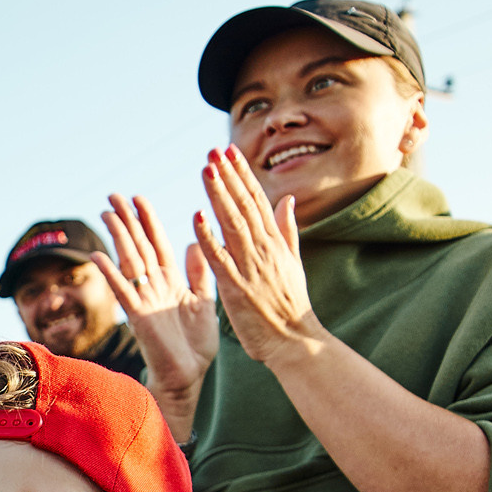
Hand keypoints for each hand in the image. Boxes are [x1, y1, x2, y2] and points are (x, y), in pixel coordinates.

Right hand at [96, 195, 218, 404]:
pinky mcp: (139, 318)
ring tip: (107, 214)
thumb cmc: (196, 345)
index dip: (148, 221)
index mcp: (172, 282)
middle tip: (114, 196)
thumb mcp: (205, 301)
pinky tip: (98, 256)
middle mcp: (155, 287)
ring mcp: (145, 301)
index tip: (138, 198)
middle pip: (139, 246)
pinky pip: (124, 292)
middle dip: (127, 221)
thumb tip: (194, 241)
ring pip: (130, 262)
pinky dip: (112, 274)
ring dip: (118, 237)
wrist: (189, 377)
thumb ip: (199, 272)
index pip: (157, 244)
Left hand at [195, 148, 326, 368]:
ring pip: (232, 224)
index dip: (242, 175)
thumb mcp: (293, 262)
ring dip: (218, 196)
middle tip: (213, 150)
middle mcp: (264, 249)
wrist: (294, 340)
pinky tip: (197, 217)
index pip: (257, 200)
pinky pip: (221, 259)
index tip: (229, 152)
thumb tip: (287, 200)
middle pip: (244, 205)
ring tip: (206, 170)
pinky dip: (209, 238)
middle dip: (228, 176)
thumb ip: (288, 230)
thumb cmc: (291, 305)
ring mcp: (251, 267)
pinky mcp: (237, 288)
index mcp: (276, 242)